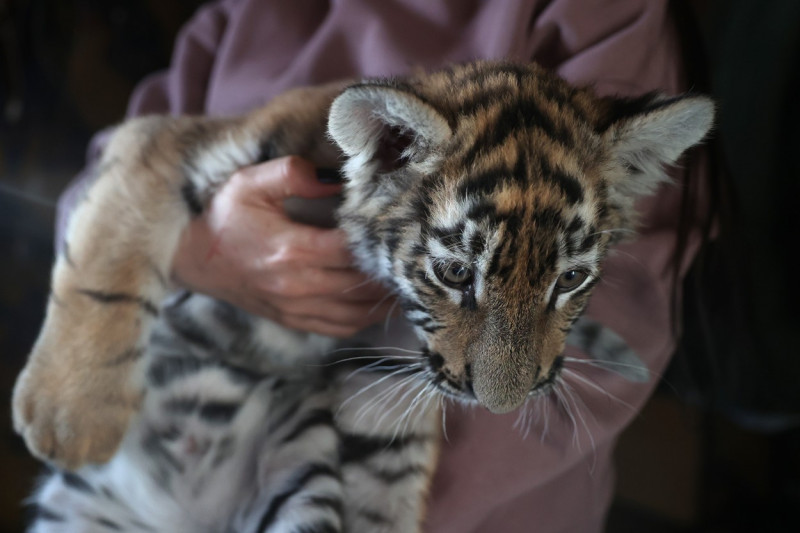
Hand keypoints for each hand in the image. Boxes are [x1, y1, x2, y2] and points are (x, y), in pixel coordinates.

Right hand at [172, 156, 393, 337]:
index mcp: (290, 250)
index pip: (352, 249)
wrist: (191, 260)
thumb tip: (335, 178)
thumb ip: (293, 173)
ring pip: (357, 311)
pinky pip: (340, 327)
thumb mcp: (249, 183)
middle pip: (362, 283)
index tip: (401, 227)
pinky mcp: (293, 320)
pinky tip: (380, 302)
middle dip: (391, 271)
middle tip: (416, 256)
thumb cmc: (223, 218)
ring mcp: (296, 308)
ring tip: (409, 280)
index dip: (380, 240)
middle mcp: (297, 285)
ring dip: (385, 299)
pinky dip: (366, 318)